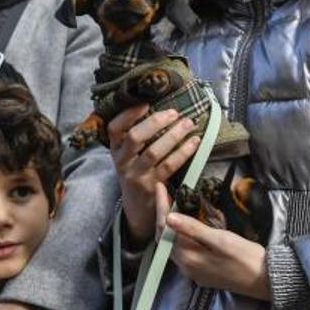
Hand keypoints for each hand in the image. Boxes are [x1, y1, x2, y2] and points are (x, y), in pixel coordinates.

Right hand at [108, 106, 200, 245]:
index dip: (129, 114)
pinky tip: (194, 142)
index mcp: (115, 148)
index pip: (115, 128)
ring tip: (188, 123)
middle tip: (174, 113)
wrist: (137, 206)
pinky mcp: (151, 186)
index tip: (146, 102)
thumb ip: (138, 135)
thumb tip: (163, 108)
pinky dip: (183, 152)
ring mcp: (136, 175)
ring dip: (173, 136)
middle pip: (135, 137)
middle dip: (155, 122)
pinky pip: (169, 166)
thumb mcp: (129, 154)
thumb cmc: (137, 171)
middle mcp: (122, 161)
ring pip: (153, 152)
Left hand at [156, 183, 269, 299]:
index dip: (161, 207)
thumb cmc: (245, 257)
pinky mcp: (202, 273)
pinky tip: (186, 226)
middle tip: (165, 193)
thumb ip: (193, 229)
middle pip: (165, 238)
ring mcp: (193, 272)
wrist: (265, 279)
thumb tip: (168, 218)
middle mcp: (186, 267)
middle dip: (163, 215)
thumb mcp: (220, 239)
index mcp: (188, 258)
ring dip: (171, 226)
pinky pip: (184, 252)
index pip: (165, 229)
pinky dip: (180, 236)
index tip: (160, 187)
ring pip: (174, 245)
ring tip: (173, 205)